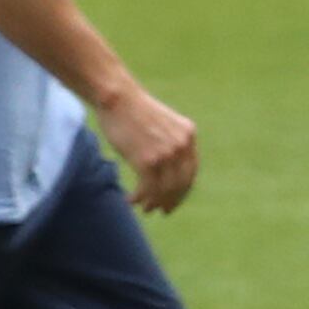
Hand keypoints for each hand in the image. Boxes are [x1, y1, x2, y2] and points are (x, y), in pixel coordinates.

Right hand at [98, 81, 198, 212]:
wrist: (118, 98)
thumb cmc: (132, 109)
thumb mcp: (162, 122)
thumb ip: (169, 140)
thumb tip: (164, 164)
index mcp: (188, 134)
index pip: (190, 171)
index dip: (182, 190)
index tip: (174, 200)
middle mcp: (181, 145)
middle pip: (180, 184)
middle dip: (171, 200)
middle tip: (162, 211)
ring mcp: (165, 154)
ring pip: (164, 189)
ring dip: (154, 202)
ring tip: (145, 208)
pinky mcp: (147, 160)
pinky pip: (147, 188)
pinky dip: (140, 198)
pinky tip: (130, 200)